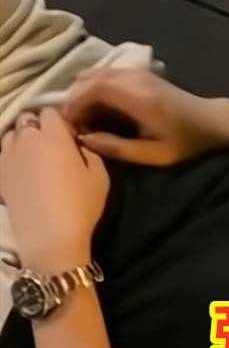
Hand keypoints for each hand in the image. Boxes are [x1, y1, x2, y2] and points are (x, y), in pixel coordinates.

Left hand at [0, 108, 109, 272]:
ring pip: (12, 134)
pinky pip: (2, 153)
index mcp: (55, 136)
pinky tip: (22, 171)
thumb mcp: (101, 179)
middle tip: (51, 147)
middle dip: (39, 128)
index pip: (51, 112)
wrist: (49, 235)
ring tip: (33, 157)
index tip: (69, 137)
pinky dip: (11, 155)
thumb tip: (80, 145)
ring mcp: (8, 154)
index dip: (60, 121)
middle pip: (28, 119)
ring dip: (22, 140)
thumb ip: (91, 153)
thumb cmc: (81, 206)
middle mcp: (27, 138)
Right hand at [61, 68, 228, 166]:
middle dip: (75, 100)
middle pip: (87, 79)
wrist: (210, 121)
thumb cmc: (185, 142)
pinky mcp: (138, 71)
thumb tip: (86, 140)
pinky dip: (94, 88)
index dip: (73, 106)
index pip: (90, 90)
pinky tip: (100, 109)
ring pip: (94, 74)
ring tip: (87, 119)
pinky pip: (105, 74)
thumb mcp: (154, 154)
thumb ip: (118, 148)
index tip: (69, 126)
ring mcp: (136, 71)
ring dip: (83, 93)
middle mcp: (133, 77)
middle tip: (76, 125)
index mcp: (136, 96)